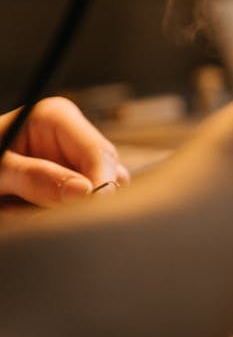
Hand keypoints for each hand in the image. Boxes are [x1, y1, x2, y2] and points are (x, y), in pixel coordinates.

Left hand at [0, 97, 129, 206]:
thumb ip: (34, 178)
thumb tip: (83, 191)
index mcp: (56, 118)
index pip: (98, 152)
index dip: (101, 183)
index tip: (91, 209)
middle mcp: (71, 139)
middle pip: (106, 174)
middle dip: (80, 200)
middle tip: (44, 217)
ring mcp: (73, 164)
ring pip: (97, 196)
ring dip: (66, 213)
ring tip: (23, 212)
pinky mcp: (70, 188)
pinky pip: (82, 209)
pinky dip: (58, 219)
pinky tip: (29, 214)